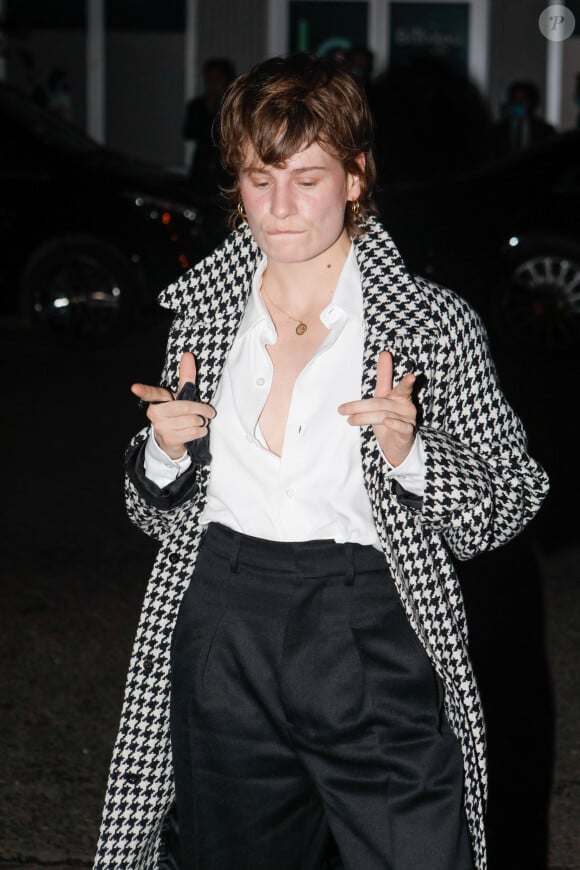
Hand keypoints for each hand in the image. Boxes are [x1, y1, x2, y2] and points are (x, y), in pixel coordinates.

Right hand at [130, 352, 214, 459]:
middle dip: (202, 409)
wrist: (172, 441)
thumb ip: (186, 376)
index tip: (134, 388)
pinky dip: (201, 431)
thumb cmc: (178, 414)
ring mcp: (161, 428)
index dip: (143, 390)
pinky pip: (193, 432)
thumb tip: (188, 354)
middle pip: (184, 407)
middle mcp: (155, 413)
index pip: (151, 393)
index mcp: (158, 400)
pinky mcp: (169, 439)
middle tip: (209, 412)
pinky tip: (197, 431)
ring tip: (199, 422)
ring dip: (202, 422)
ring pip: (191, 421)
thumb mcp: (182, 394)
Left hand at [338, 351, 416, 466]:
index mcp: (399, 396)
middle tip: (341, 409)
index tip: (399, 366)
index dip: (398, 377)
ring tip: (349, 420)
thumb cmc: (388, 419)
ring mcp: (408, 419)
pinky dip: (394, 424)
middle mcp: (405, 405)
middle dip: (360, 406)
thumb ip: (384, 378)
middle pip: (381, 402)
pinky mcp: (408, 432)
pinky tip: (386, 421)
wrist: (397, 446)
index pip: (400, 385)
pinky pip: (401, 427)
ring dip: (364, 417)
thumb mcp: (382, 399)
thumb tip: (384, 353)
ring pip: (384, 415)